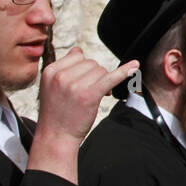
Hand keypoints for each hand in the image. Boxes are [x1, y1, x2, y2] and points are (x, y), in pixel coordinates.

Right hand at [30, 49, 137, 181]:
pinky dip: (124, 72)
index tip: (83, 81)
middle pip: (91, 63)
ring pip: (101, 71)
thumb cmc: (57, 111)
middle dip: (95, 76)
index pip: (77, 56)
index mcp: (50, 71)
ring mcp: (74, 85)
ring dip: (102, 82)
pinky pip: (110, 78)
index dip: (84, 68)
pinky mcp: (89, 95)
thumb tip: (78, 50)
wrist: (56, 136)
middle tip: (88, 92)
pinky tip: (134, 66)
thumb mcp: (51, 86)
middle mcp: (61, 76)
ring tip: (93, 97)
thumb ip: (64, 67)